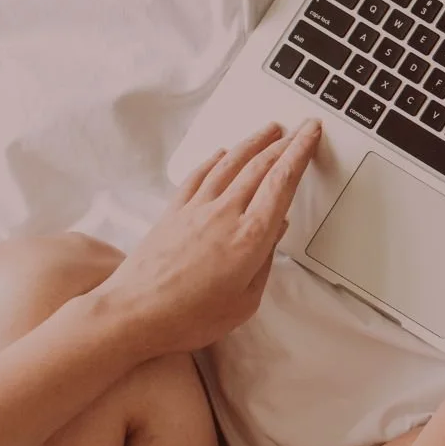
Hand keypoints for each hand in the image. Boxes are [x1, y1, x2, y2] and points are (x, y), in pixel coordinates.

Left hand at [93, 121, 321, 358]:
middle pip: (260, 166)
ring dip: (253, 143)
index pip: (282, 182)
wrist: (133, 314)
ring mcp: (196, 209)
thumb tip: (277, 230)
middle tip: (299, 128)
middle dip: (284, 143)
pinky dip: (214, 160)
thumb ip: (265, 261)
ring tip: (268, 130)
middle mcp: (225, 214)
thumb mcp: (246, 301)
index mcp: (250, 237)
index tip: (311, 133)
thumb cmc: (189, 316)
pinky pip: (198, 176)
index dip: (300, 153)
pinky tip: (222, 152)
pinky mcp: (172, 212)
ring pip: (230, 164)